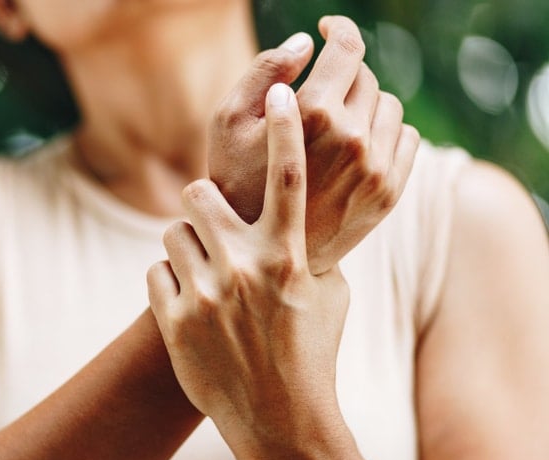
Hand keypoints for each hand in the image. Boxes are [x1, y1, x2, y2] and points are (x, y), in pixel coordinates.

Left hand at [148, 84, 348, 457]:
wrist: (280, 423)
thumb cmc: (311, 356)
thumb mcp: (328, 299)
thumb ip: (309, 252)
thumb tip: (300, 219)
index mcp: (287, 259)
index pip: (289, 178)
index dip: (285, 129)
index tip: (282, 94)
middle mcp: (245, 269)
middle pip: (198, 194)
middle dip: (201, 204)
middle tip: (210, 225)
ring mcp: (206, 295)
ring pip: (172, 233)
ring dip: (185, 247)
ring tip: (203, 276)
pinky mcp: (173, 320)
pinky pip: (155, 272)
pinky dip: (168, 283)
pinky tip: (189, 307)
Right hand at [208, 16, 419, 274]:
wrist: (259, 253)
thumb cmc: (235, 181)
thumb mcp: (228, 123)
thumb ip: (264, 71)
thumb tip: (306, 42)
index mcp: (313, 114)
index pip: (348, 49)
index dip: (339, 30)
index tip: (328, 30)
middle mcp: (352, 138)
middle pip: (366, 78)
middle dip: (343, 77)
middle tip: (318, 95)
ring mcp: (376, 167)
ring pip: (389, 106)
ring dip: (365, 105)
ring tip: (336, 124)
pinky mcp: (389, 191)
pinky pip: (406, 138)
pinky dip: (385, 133)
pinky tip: (356, 146)